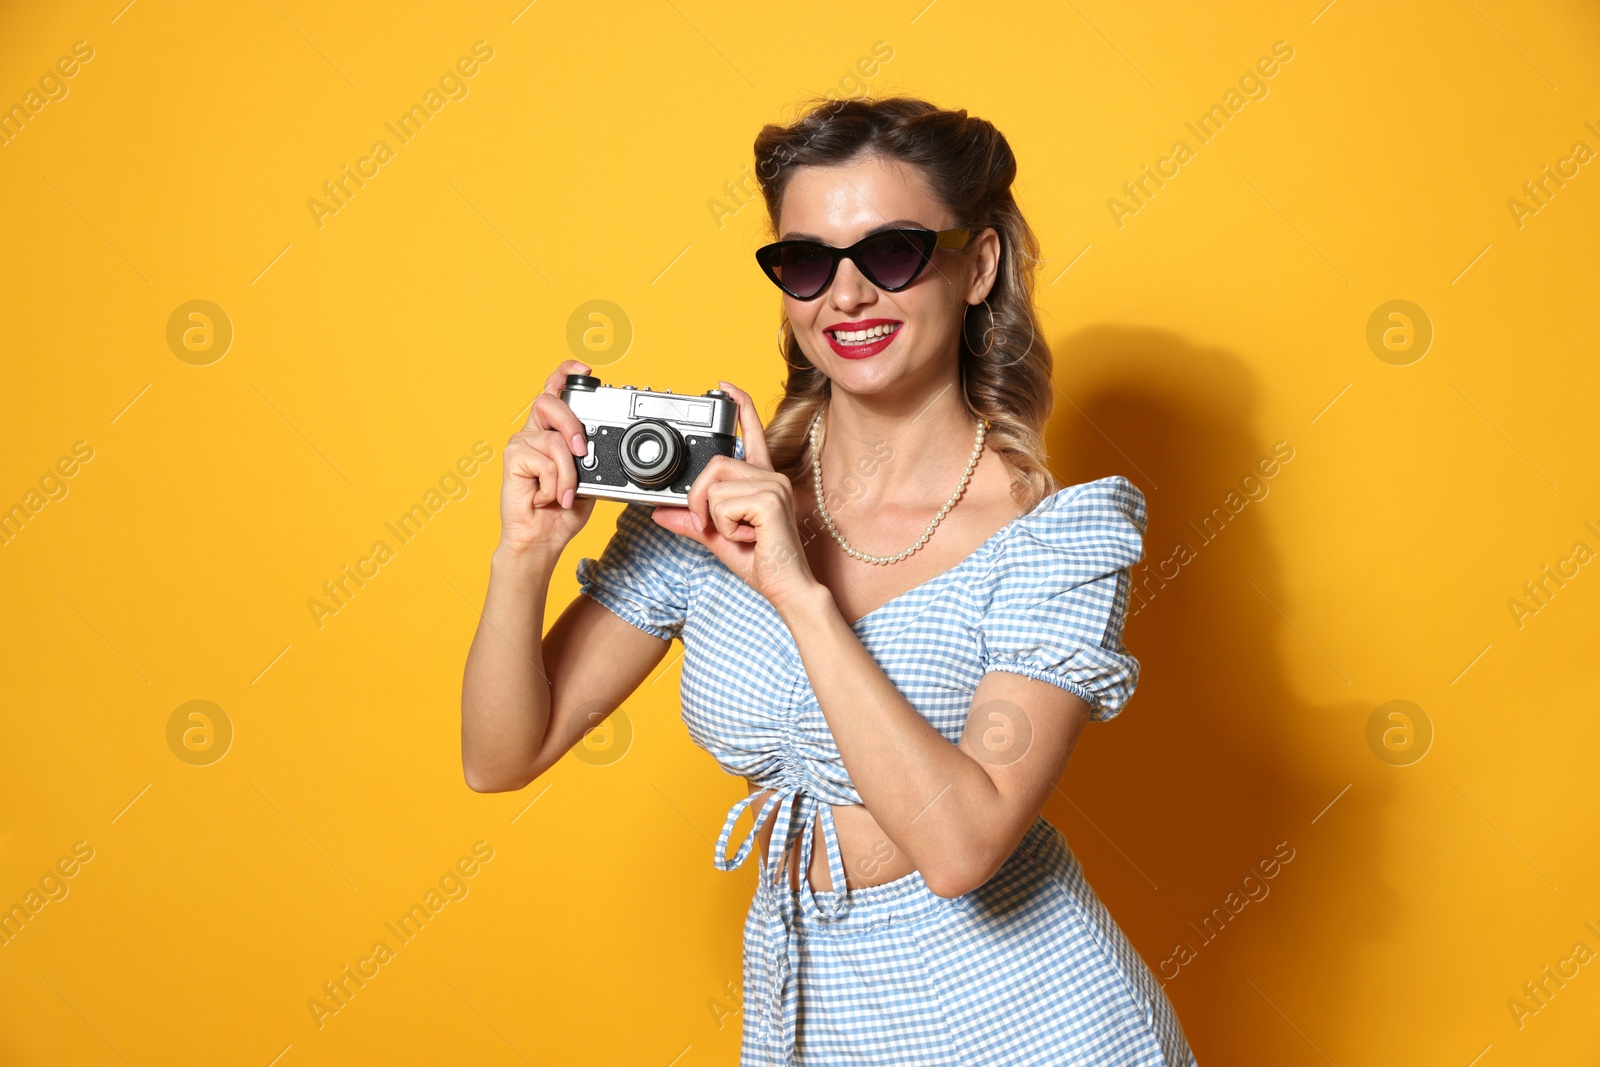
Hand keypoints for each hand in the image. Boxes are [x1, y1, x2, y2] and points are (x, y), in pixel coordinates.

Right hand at [498, 359, 598, 553]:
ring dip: (568, 474)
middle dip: (572, 424)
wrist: (543, 538)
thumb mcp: (588, 478)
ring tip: (564, 494)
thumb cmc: (562, 510)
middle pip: (551, 402)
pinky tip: (546, 497)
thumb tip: (592, 444)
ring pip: (555, 441)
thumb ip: (590, 455)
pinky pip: (545, 461)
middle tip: (583, 451)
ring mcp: (521, 443)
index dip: (566, 374)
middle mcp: (534, 432)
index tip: (585, 369)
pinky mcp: (512, 457)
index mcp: (552, 432)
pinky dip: (554, 484)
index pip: (555, 393)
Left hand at [649, 381, 820, 614]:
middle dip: (699, 497)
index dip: (739, 407)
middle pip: (715, 463)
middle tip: (710, 524)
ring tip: (738, 533)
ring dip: (714, 517)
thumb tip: (659, 513)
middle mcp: (770, 477)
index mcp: (761, 480)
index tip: (724, 387)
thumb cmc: (762, 563)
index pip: (752, 433)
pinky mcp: (770, 500)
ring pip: (715, 485)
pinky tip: (748, 537)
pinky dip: (723, 528)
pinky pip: (722, 504)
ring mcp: (772, 486)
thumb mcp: (716, 538)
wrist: (787, 588)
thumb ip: (691, 521)